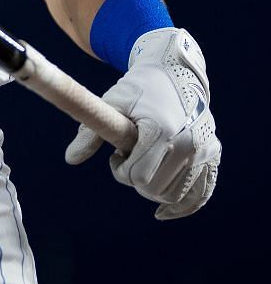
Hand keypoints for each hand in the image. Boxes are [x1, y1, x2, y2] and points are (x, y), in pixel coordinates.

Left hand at [64, 28, 218, 218]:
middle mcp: (188, 144)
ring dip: (155, 188)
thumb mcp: (111, 103)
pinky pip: (202, 192)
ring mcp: (205, 151)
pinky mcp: (213, 155)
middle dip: (136, 179)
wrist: (174, 71)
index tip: (116, 156)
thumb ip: (89, 131)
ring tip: (147, 161)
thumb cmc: (138, 87)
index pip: (138, 177)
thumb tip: (70, 159)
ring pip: (176, 195)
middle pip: (156, 190)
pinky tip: (163, 213)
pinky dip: (184, 206)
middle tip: (129, 157)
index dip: (120, 171)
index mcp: (161, 131)